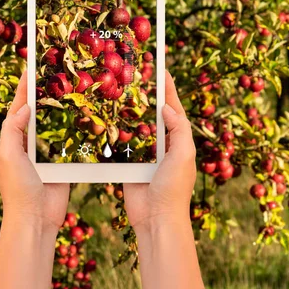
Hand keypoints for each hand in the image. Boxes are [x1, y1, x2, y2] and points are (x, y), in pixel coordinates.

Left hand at [0, 71, 69, 231]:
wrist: (36, 218)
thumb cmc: (18, 188)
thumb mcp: (9, 156)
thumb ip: (12, 130)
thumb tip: (24, 106)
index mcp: (13, 140)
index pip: (18, 108)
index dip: (24, 88)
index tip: (31, 67)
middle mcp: (29, 144)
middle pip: (39, 113)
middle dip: (46, 94)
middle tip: (58, 73)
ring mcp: (47, 153)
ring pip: (56, 126)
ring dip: (64, 110)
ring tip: (75, 89)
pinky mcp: (63, 163)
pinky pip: (70, 143)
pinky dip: (77, 130)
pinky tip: (87, 117)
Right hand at [124, 71, 196, 229]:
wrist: (156, 220)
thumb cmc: (174, 188)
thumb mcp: (183, 155)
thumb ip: (180, 130)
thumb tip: (168, 108)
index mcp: (179, 141)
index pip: (174, 109)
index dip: (168, 90)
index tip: (161, 68)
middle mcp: (163, 145)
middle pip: (153, 115)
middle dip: (146, 96)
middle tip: (134, 74)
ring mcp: (145, 155)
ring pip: (135, 128)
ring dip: (128, 112)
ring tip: (118, 90)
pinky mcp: (129, 165)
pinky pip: (122, 146)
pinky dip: (115, 133)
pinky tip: (105, 118)